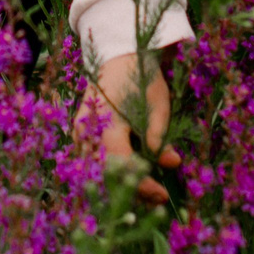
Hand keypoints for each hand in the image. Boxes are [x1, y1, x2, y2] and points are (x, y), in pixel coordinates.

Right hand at [82, 50, 177, 205]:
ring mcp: (80, 132)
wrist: (119, 57)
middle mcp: (88, 130)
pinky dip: (110, 173)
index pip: (120, 164)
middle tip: (157, 196)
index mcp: (107, 121)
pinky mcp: (81, 133)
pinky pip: (92, 161)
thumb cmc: (141, 79)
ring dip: (120, 184)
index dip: (141, 183)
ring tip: (146, 189)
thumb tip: (172, 163)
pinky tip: (130, 177)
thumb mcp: (157, 105)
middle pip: (105, 174)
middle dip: (131, 189)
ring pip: (96, 170)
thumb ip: (161, 137)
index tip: (162, 193)